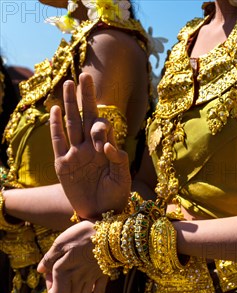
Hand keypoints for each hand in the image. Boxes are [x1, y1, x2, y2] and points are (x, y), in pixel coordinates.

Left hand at [37, 220, 107, 292]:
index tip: (49, 286)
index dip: (51, 291)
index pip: (56, 290)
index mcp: (66, 271)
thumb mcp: (62, 242)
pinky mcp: (103, 274)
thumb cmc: (84, 235)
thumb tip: (41, 270)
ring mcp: (92, 278)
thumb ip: (50, 257)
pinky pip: (99, 292)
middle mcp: (79, 278)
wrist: (110, 232)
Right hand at [50, 73, 130, 218]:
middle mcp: (90, 148)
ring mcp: (75, 154)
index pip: (103, 128)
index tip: (102, 137)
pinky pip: (58, 142)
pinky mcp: (62, 164)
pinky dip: (56, 127)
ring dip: (69, 105)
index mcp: (107, 149)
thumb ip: (118, 160)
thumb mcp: (123, 179)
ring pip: (71, 124)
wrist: (102, 215)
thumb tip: (107, 145)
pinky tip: (55, 110)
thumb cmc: (116, 197)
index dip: (102, 127)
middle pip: (86, 117)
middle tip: (85, 76)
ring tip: (68, 84)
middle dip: (86, 97)